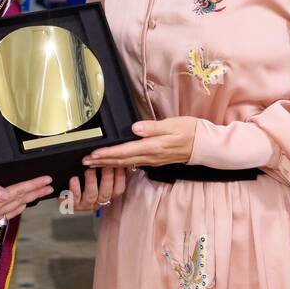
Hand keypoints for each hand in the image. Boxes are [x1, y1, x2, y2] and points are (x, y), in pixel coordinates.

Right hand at [0, 168, 53, 227]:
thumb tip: (4, 195)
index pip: (18, 193)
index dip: (33, 186)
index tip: (46, 180)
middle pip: (19, 201)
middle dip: (35, 193)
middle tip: (49, 186)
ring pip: (13, 208)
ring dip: (28, 200)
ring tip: (40, 193)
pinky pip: (4, 214)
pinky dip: (15, 207)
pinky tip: (20, 204)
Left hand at [66, 166, 126, 213]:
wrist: (65, 193)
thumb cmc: (84, 183)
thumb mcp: (98, 176)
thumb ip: (108, 169)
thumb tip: (117, 160)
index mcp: (107, 195)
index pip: (118, 189)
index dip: (120, 178)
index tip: (117, 165)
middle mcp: (98, 201)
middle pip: (106, 193)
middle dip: (107, 178)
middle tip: (105, 166)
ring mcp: (85, 204)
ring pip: (92, 196)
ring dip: (91, 182)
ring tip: (89, 171)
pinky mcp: (73, 204)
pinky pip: (74, 198)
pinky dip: (74, 188)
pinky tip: (74, 179)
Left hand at [81, 117, 197, 168]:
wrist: (204, 144)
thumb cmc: (189, 131)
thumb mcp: (172, 124)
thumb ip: (152, 127)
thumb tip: (134, 129)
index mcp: (153, 147)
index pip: (124, 152)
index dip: (107, 154)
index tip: (93, 154)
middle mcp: (150, 156)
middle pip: (121, 161)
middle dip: (102, 162)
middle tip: (85, 161)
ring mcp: (152, 160)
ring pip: (126, 164)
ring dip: (108, 164)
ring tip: (94, 164)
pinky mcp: (155, 160)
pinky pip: (133, 164)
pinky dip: (120, 164)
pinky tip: (114, 164)